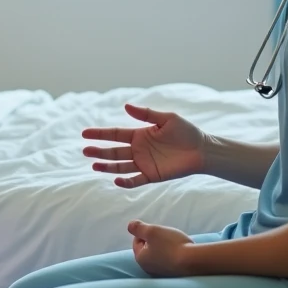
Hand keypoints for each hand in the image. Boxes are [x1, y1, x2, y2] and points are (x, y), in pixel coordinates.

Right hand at [82, 103, 209, 187]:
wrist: (202, 150)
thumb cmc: (186, 132)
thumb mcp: (166, 119)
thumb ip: (146, 114)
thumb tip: (125, 106)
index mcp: (140, 135)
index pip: (115, 135)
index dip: (100, 134)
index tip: (84, 133)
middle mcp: (138, 149)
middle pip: (114, 151)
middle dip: (99, 151)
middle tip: (85, 150)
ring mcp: (144, 163)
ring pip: (120, 166)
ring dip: (107, 166)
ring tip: (94, 165)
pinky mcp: (152, 175)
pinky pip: (135, 180)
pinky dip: (125, 181)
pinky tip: (116, 179)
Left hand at [129, 220, 192, 276]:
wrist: (192, 261)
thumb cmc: (170, 245)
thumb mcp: (152, 231)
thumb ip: (138, 228)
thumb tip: (129, 226)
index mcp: (140, 259)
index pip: (137, 241)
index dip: (146, 232)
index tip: (158, 231)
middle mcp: (148, 269)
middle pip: (148, 249)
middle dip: (155, 241)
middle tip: (166, 236)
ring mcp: (160, 274)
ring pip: (158, 255)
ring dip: (164, 248)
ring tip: (174, 243)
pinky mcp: (172, 276)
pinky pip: (168, 261)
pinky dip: (171, 255)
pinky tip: (179, 252)